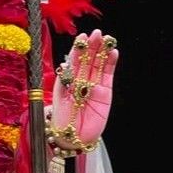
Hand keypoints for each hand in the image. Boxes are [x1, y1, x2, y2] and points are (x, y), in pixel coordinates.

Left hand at [48, 29, 117, 153]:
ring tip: (106, 39)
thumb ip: (63, 82)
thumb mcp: (58, 100)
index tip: (82, 37)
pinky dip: (111, 64)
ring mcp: (94, 86)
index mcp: (67, 80)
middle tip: (97, 33)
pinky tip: (113, 53)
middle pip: (87, 60)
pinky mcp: (105, 93)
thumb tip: (65, 63)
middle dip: (92, 46)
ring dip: (102, 52)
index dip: (78, 49)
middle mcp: (80, 81)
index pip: (73, 61)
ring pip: (98, 65)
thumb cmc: (61, 121)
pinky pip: (108, 76)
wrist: (74, 138)